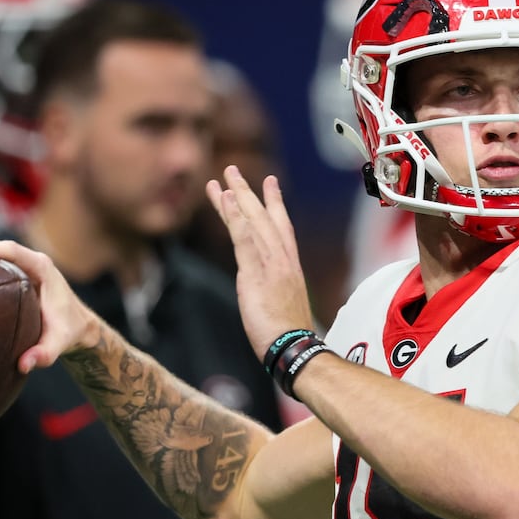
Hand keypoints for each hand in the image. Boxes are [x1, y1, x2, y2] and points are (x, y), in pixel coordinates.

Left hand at [205, 167, 316, 355]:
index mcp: (290, 267)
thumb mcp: (281, 306)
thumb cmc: (288, 335)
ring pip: (252, 221)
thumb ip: (272, 290)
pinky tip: (224, 199)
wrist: (294, 348)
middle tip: (233, 170)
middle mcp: (283, 259)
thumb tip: (263, 290)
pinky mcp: (256, 273)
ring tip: (224, 175)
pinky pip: (243, 237)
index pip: (281, 227)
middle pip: (264, 217)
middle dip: (248, 192)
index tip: (269, 182)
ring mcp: (271, 264)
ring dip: (237, 195)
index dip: (274, 203)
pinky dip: (234, 215)